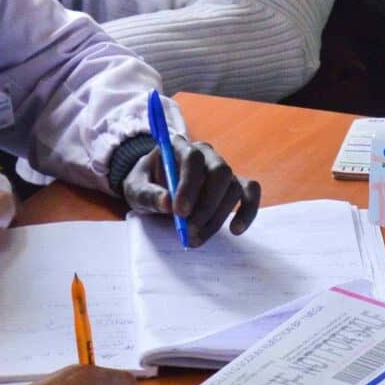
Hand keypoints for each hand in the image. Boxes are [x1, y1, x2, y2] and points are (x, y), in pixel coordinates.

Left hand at [122, 138, 260, 245]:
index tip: (179, 212)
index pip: (193, 158)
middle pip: (220, 172)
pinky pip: (250, 192)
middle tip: (189, 230)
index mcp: (180, 147)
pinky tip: (235, 229)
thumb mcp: (135, 189)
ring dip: (217, 218)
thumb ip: (147, 194)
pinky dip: (248, 211)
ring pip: (232, 189)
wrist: (155, 189)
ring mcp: (222, 169)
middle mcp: (206, 154)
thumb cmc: (146, 185)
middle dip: (207, 205)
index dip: (189, 185)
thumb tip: (167, 203)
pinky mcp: (234, 185)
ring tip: (195, 238)